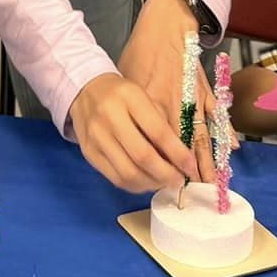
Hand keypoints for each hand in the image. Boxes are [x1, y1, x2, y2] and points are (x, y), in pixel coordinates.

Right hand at [68, 72, 199, 193]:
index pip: (158, 132)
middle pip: (143, 157)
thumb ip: (161, 124)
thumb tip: (182, 158)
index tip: (191, 167)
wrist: (85, 91)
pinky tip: (146, 181)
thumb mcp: (144, 98)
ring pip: (129, 173)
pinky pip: (116, 178)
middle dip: (166, 174)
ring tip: (164, 182)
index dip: (178, 154)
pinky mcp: (89, 153)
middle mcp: (110, 118)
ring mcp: (97, 138)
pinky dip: (135, 185)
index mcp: (129, 98)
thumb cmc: (122, 95)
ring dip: (152, 183)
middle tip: (179, 181)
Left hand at [124, 0, 232, 183]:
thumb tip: (130, 132)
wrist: (165, 26)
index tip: (167, 183)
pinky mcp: (205, 89)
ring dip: (208, 159)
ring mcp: (192, 97)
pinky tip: (231, 148)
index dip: (163, 164)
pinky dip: (225, 131)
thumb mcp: (128, 80)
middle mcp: (173, 105)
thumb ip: (132, 108)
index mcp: (150, 105)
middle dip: (189, 170)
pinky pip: (216, 114)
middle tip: (195, 193)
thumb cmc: (141, 52)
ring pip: (201, 135)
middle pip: (182, 144)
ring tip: (213, 181)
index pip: (157, 143)